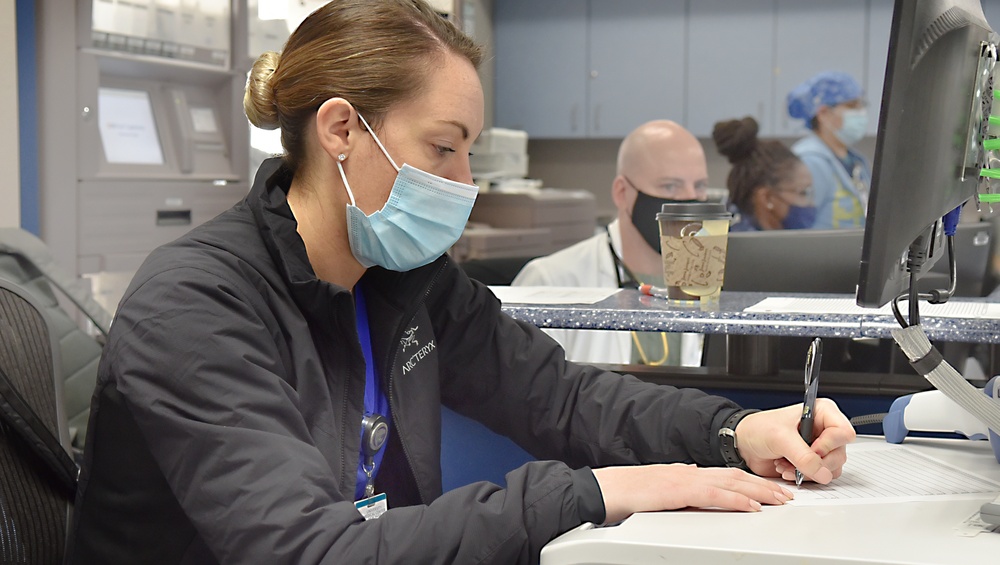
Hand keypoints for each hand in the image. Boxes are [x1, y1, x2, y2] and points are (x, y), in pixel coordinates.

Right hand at [591, 464, 793, 523]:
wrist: (607, 488)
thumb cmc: (628, 491)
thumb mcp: (660, 486)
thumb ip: (678, 483)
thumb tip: (692, 479)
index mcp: (687, 473)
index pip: (727, 475)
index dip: (751, 481)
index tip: (770, 489)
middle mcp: (690, 472)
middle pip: (735, 476)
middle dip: (763, 485)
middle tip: (786, 494)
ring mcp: (686, 480)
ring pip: (732, 483)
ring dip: (759, 491)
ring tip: (779, 499)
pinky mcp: (680, 491)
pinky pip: (715, 496)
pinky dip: (737, 500)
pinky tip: (752, 506)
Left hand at [734, 398, 855, 483]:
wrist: (744, 444)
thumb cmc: (759, 429)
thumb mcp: (781, 438)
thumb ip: (803, 456)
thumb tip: (823, 473)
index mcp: (822, 413)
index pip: (843, 432)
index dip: (829, 445)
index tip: (811, 448)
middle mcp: (825, 430)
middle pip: (840, 454)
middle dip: (816, 463)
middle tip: (797, 461)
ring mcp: (820, 448)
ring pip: (832, 469)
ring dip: (808, 472)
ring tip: (787, 464)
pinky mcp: (813, 463)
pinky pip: (820, 477)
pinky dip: (804, 477)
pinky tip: (787, 469)